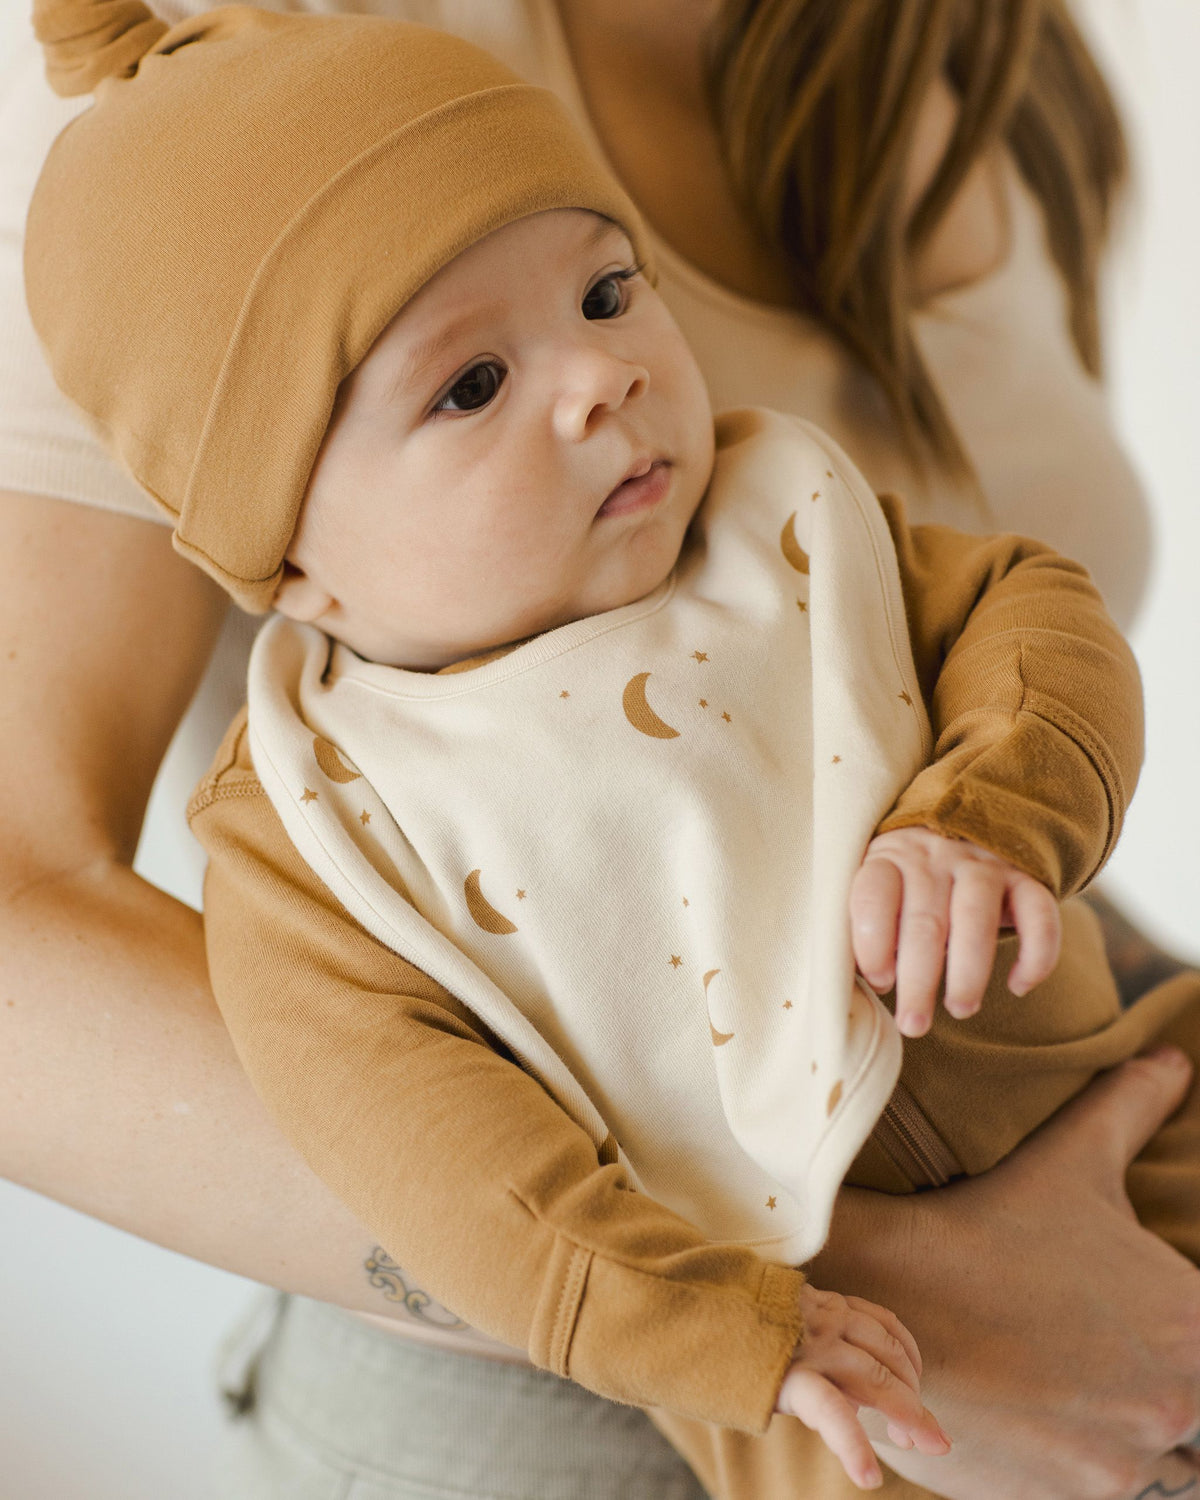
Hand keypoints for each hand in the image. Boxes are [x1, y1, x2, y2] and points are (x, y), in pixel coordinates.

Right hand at [807, 1048, 1199, 1499]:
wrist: (889, 1295)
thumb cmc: (985, 1223)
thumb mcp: (1069, 1158)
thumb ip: (1131, 1109)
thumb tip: (1174, 1061)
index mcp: (1197, 1323)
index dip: (1190, 1344)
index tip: (1158, 1335)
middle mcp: (1179, 1403)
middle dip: (1170, 1396)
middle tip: (1107, 1360)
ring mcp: (1126, 1463)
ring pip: (1167, 1469)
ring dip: (1136, 1438)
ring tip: (1079, 1391)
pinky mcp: (1076, 1498)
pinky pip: (1108, 1491)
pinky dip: (1085, 1465)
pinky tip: (1046, 1419)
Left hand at [850, 827, 1061, 1036]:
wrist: (967, 823)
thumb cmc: (909, 878)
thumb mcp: (880, 887)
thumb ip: (867, 927)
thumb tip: (857, 986)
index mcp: (890, 858)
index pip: (874, 895)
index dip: (873, 943)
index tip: (879, 982)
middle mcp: (936, 857)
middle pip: (925, 920)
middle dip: (919, 979)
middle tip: (914, 1023)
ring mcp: (984, 865)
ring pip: (977, 917)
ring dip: (969, 971)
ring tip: (960, 1009)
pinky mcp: (1027, 877)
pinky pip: (1039, 914)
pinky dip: (1035, 953)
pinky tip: (1019, 986)